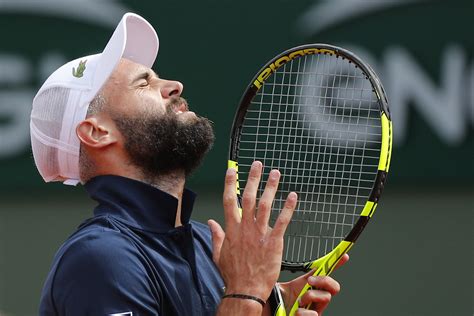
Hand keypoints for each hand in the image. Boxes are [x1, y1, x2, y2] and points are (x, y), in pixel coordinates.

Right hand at [208, 161, 297, 301]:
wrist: (245, 290)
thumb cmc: (233, 274)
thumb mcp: (218, 254)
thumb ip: (216, 235)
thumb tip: (210, 222)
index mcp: (232, 229)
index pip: (229, 201)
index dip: (229, 183)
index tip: (232, 169)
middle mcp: (245, 228)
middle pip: (248, 197)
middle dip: (252, 178)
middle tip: (258, 164)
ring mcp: (259, 234)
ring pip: (265, 205)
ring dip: (270, 187)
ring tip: (275, 173)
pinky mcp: (273, 242)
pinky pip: (282, 221)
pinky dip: (287, 207)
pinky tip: (292, 196)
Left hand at [276, 254, 348, 315]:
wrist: (273, 311)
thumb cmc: (280, 301)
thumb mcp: (286, 285)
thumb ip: (292, 278)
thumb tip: (285, 260)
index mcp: (311, 287)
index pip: (326, 274)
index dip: (337, 264)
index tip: (344, 255)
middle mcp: (317, 298)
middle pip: (334, 286)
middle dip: (325, 280)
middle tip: (310, 281)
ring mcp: (317, 309)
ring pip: (326, 297)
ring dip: (310, 296)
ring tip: (298, 302)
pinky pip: (314, 314)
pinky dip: (303, 313)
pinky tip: (296, 313)